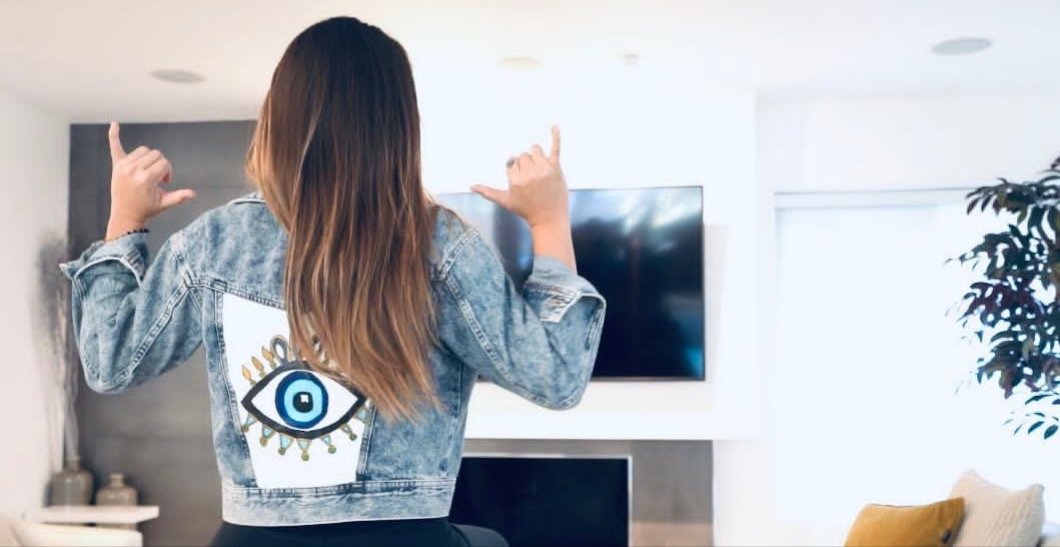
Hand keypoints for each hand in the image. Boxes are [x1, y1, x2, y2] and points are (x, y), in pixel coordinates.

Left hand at [105, 122, 195, 238]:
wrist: (125, 216)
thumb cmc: (147, 209)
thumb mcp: (165, 204)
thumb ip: (179, 196)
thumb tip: (194, 194)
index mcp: (146, 179)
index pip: (164, 163)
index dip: (168, 172)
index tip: (164, 183)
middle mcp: (133, 170)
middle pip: (155, 154)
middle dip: (160, 165)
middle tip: (156, 180)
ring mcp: (123, 167)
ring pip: (143, 150)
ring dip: (149, 159)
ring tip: (146, 172)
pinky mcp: (116, 166)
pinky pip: (115, 146)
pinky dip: (114, 135)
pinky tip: (114, 123)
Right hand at [472, 125, 568, 228]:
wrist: (549, 220)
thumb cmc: (527, 211)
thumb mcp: (505, 201)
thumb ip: (488, 192)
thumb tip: (471, 186)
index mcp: (515, 179)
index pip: (512, 162)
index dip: (516, 170)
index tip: (523, 180)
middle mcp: (529, 172)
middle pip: (523, 155)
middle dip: (526, 164)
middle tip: (533, 179)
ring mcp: (543, 169)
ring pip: (535, 149)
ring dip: (535, 155)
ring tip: (539, 168)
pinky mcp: (556, 168)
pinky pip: (555, 147)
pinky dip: (555, 135)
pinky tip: (554, 125)